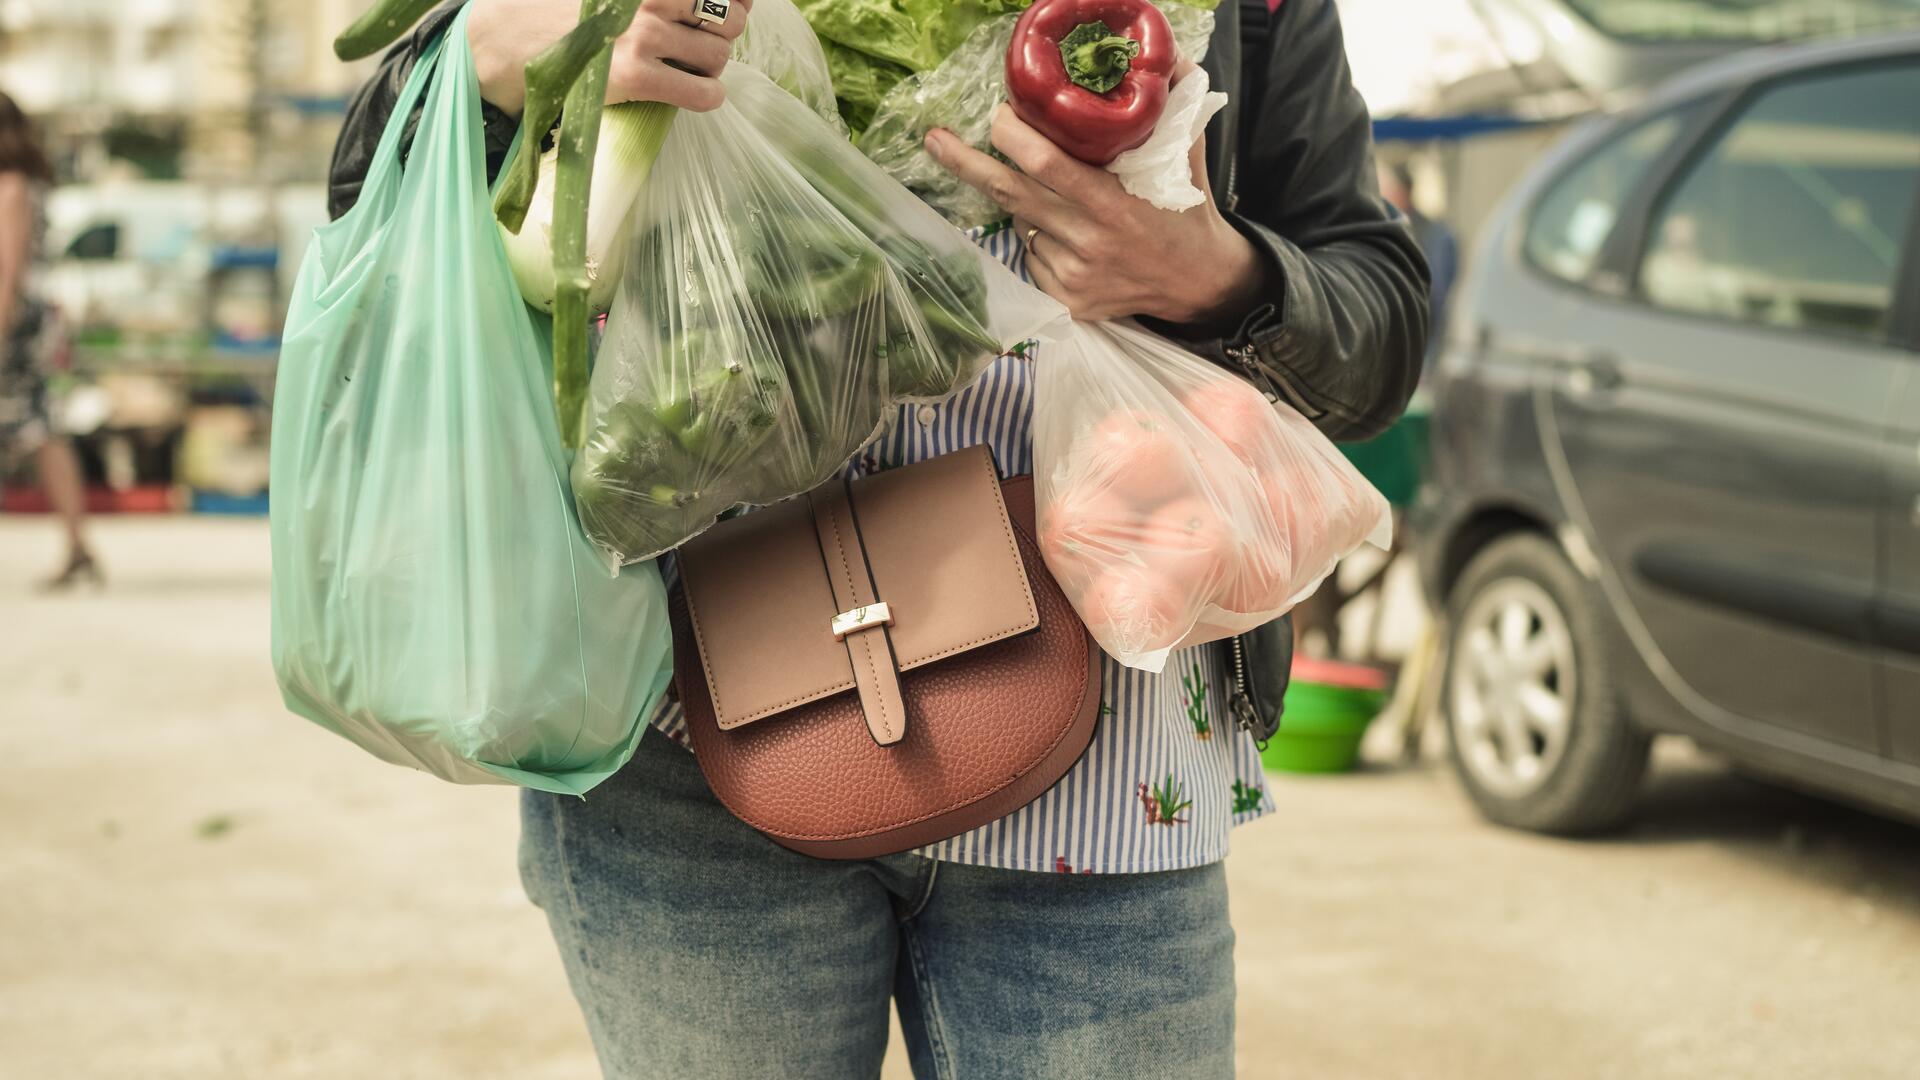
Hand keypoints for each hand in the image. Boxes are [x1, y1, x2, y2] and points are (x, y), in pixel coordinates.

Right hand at [469, 0, 752, 116]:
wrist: (504, 38)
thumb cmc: (553, 5)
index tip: (732, 6)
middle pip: (728, 17)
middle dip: (722, 33)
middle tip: (700, 42)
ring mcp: (644, 34)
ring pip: (720, 55)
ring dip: (712, 65)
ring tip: (689, 67)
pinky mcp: (637, 76)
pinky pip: (704, 93)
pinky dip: (708, 96)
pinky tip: (695, 93)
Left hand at [925, 89, 1267, 326]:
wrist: (1200, 282)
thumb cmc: (1187, 207)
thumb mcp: (1187, 152)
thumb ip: (1174, 103)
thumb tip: (1164, 55)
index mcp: (1114, 202)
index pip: (1045, 165)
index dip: (1012, 136)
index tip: (997, 114)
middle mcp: (1089, 241)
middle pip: (1010, 194)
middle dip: (966, 163)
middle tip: (935, 139)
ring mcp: (1073, 276)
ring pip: (1020, 225)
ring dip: (1024, 204)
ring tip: (1063, 202)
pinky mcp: (1066, 302)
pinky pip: (1030, 257)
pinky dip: (1038, 240)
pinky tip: (1070, 239)